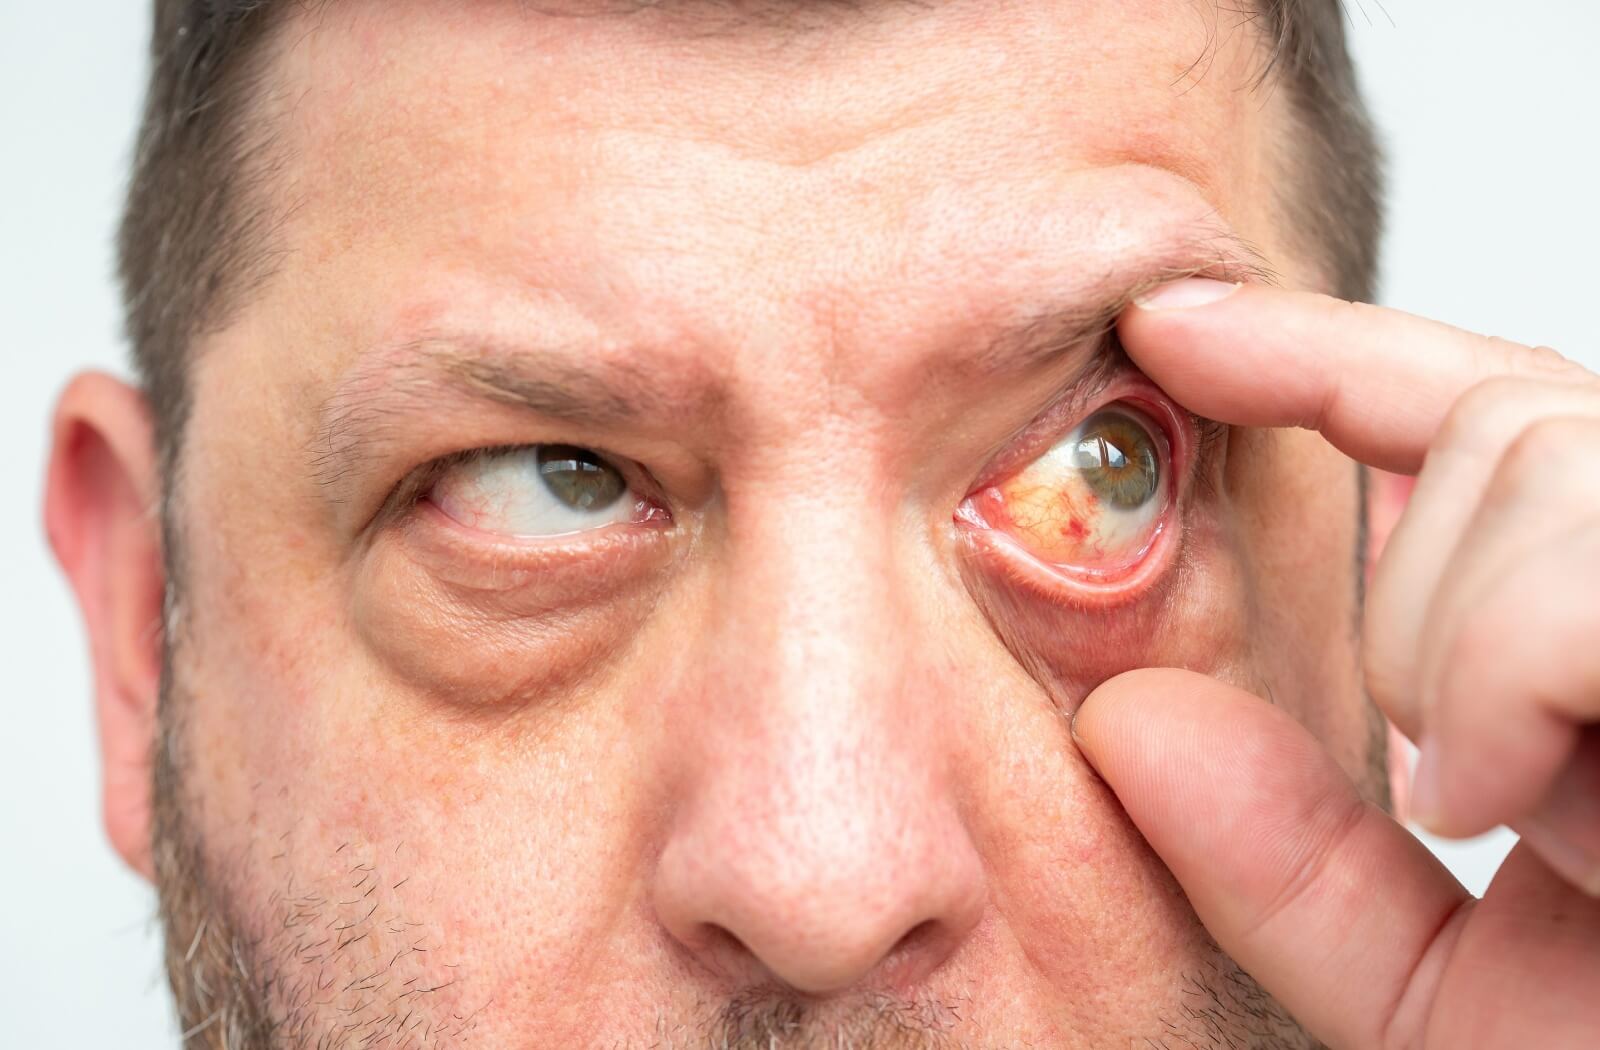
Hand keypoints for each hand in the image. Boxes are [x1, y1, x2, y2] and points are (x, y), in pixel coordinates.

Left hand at [1071, 279, 1599, 1048]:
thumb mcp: (1448, 994)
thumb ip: (1292, 863)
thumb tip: (1124, 720)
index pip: (1493, 413)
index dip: (1321, 349)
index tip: (1167, 332)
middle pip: (1508, 429)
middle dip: (1416, 609)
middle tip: (1460, 788)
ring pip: (1543, 458)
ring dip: (1462, 650)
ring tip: (1528, 813)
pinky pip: (1581, 579)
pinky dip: (1507, 674)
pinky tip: (1518, 799)